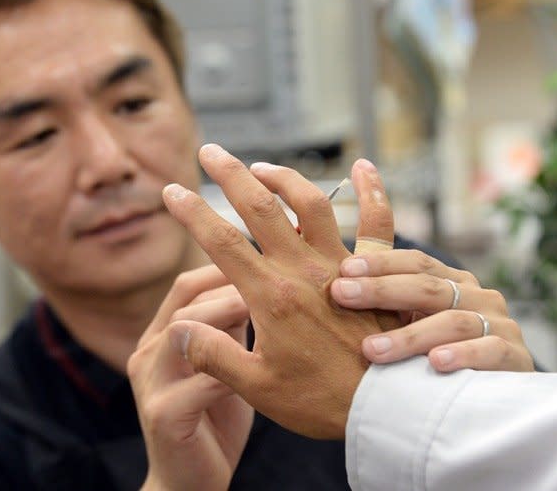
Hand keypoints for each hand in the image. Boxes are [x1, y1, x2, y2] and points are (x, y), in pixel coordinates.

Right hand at [127, 265, 252, 490]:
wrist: (193, 485)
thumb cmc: (216, 418)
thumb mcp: (228, 363)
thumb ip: (233, 328)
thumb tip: (258, 285)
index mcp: (161, 336)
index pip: (187, 285)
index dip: (222, 267)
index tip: (264, 263)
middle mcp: (147, 352)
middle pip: (186, 299)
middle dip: (232, 289)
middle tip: (274, 286)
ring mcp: (149, 384)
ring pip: (183, 330)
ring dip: (227, 319)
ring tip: (266, 318)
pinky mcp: (161, 416)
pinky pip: (196, 383)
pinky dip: (231, 372)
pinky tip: (260, 370)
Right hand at [161, 145, 394, 438]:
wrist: (385, 406)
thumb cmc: (322, 402)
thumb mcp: (258, 389)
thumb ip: (214, 356)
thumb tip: (179, 329)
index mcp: (270, 296)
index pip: (221, 243)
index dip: (192, 213)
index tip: (172, 191)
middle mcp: (303, 270)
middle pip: (260, 208)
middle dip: (230, 175)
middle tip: (210, 151)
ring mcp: (341, 265)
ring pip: (310, 204)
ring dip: (283, 178)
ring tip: (261, 165)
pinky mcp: (374, 271)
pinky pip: (377, 222)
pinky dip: (372, 192)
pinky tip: (364, 166)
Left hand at [332, 250, 534, 371]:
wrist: (491, 407)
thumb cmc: (437, 361)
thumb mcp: (411, 325)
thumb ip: (385, 297)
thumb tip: (338, 270)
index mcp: (452, 282)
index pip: (416, 263)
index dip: (379, 264)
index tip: (343, 272)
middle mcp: (478, 297)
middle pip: (428, 287)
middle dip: (380, 290)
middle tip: (342, 295)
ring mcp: (500, 324)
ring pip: (453, 320)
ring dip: (409, 335)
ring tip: (371, 349)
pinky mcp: (516, 357)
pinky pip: (489, 350)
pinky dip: (462, 354)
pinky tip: (435, 363)